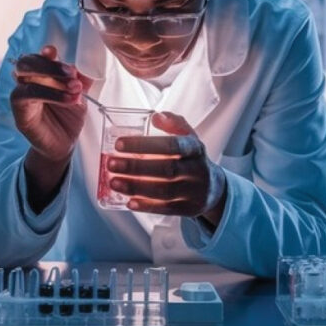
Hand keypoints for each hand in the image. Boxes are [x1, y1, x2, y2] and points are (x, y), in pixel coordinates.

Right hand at [11, 45, 92, 209]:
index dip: (46, 53)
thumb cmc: (68, 118)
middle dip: (50, 65)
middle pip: (27, 62)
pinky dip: (51, 95)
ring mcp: (21, 94)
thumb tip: (89, 64)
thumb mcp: (79, 94)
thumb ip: (82, 79)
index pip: (38, 56)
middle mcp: (27, 81)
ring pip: (27, 77)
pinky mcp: (19, 110)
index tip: (55, 53)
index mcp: (41, 73)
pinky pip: (28, 95)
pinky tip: (69, 99)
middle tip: (72, 74)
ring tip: (75, 88)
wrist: (64, 144)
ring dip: (53, 80)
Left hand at [106, 112, 227, 225]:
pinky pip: (167, 209)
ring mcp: (194, 191)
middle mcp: (197, 170)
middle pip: (166, 169)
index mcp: (195, 149)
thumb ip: (174, 124)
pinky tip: (129, 202)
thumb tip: (156, 116)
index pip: (172, 145)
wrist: (214, 188)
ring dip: (136, 187)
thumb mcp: (189, 138)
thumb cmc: (192, 159)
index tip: (119, 144)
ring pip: (164, 191)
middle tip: (112, 164)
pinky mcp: (189, 209)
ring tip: (114, 182)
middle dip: (136, 167)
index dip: (145, 145)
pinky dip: (147, 206)